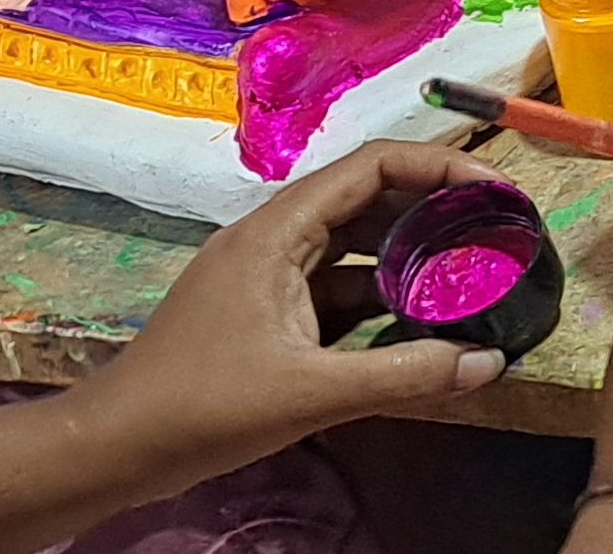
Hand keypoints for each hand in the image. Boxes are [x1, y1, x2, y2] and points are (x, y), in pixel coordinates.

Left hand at [66, 141, 516, 471]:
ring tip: (469, 274)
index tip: (496, 190)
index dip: (441, 167)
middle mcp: (272, 238)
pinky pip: (333, 286)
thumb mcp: (312, 392)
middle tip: (495, 233)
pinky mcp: (262, 310)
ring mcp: (265, 274)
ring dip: (408, 256)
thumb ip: (405, 375)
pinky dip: (378, 296)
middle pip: (367, 199)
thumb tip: (488, 362)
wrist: (116, 446)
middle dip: (434, 210)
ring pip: (352, 246)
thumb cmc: (202, 407)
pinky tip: (417, 323)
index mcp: (278, 232)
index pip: (373, 167)